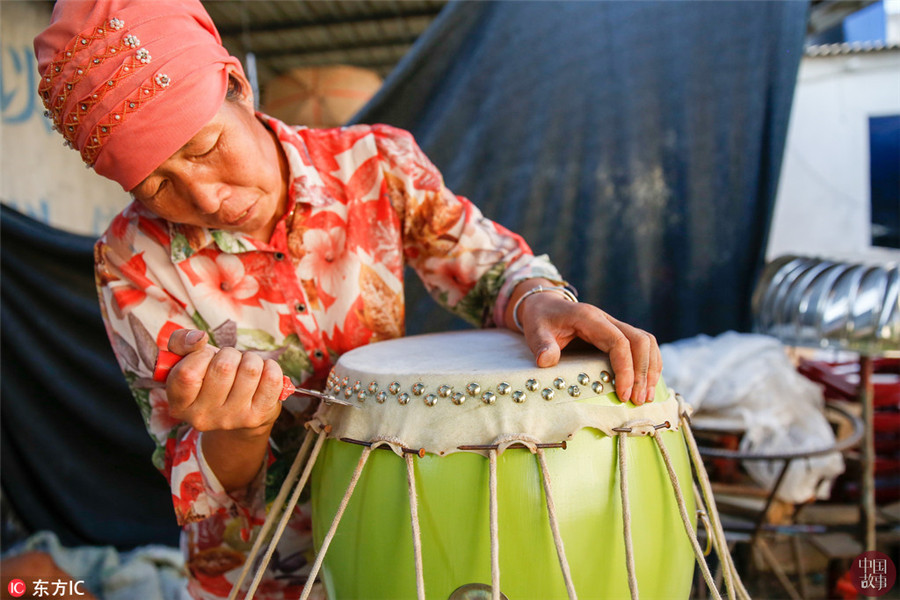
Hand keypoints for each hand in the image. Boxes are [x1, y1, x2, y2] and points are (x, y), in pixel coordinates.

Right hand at [165, 329, 283, 433]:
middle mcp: (202, 417)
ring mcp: (231, 419)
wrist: (237, 412)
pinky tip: (262, 374)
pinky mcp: (257, 416)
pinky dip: (270, 367)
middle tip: (229, 361)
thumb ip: (180, 343)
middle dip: (230, 354)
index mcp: (179, 406)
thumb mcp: (186, 360)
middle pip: (223, 367)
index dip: (201, 355)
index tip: (207, 357)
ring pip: (250, 369)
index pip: (187, 374)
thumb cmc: (209, 378)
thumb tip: (199, 338)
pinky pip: (272, 379)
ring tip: (245, 367)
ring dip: (250, 359)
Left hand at [508, 280, 661, 405]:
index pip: (618, 341)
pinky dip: (648, 364)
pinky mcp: (618, 333)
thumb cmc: (540, 318)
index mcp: (590, 318)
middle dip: (643, 372)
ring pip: (646, 341)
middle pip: (640, 340)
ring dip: (651, 369)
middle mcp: (607, 320)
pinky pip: (642, 345)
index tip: (623, 394)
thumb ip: (541, 344)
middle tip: (639, 400)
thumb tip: (547, 360)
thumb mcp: (535, 329)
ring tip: (647, 396)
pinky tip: (646, 384)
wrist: (545, 305)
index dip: (625, 369)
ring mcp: (615, 325)